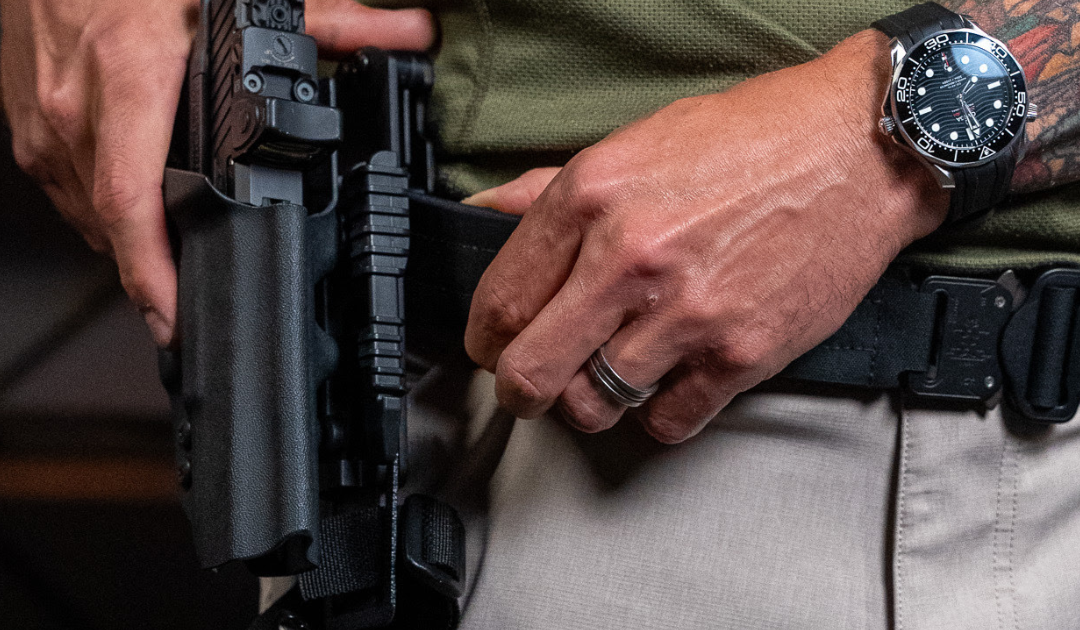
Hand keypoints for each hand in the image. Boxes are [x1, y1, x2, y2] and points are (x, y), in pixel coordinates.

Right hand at [0, 0, 434, 346]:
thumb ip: (331, 20)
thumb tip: (408, 34)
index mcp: (130, 76)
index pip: (132, 202)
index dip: (153, 276)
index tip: (174, 321)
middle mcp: (76, 107)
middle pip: (112, 226)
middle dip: (155, 274)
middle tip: (193, 308)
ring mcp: (43, 118)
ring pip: (86, 214)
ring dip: (130, 245)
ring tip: (171, 265)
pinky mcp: (25, 120)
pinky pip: (64, 187)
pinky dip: (103, 208)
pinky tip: (137, 207)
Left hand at [464, 30, 948, 442]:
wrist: (859, 150)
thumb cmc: (753, 140)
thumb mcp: (635, 142)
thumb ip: (549, 189)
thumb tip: (483, 214)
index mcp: (592, 198)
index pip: (501, 300)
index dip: (486, 338)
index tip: (495, 346)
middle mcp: (631, 258)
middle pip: (531, 371)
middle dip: (519, 390)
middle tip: (530, 388)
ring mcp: (687, 312)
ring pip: (593, 406)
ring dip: (590, 402)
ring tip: (605, 377)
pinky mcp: (741, 353)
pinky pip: (668, 423)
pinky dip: (658, 414)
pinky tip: (666, 382)